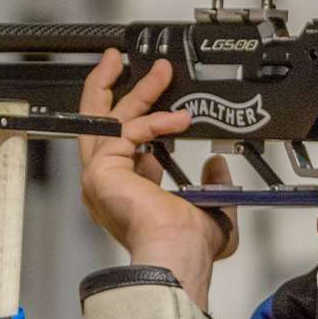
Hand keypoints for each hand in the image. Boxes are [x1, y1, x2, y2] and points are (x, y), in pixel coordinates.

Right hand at [78, 50, 237, 306]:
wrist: (176, 256)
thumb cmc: (188, 248)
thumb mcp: (213, 211)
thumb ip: (215, 187)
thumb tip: (217, 166)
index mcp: (126, 195)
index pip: (126, 149)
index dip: (150, 126)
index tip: (175, 115)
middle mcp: (106, 185)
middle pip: (100, 122)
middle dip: (115, 87)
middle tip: (125, 62)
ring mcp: (99, 177)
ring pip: (105, 117)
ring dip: (133, 88)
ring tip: (158, 69)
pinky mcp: (101, 170)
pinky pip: (127, 130)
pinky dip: (156, 120)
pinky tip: (180, 118)